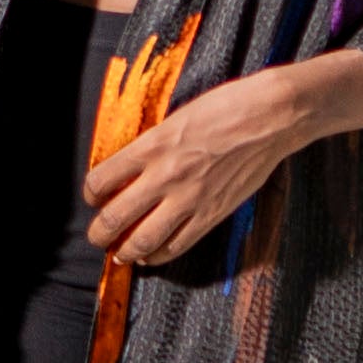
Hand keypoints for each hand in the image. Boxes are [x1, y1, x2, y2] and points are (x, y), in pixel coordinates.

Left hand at [84, 46, 362, 271]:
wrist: (271, 116)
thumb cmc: (226, 107)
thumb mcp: (177, 118)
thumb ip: (152, 145)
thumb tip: (131, 169)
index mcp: (152, 145)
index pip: (101, 179)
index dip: (91, 193)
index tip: (94, 196)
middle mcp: (164, 175)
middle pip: (114, 217)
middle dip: (99, 232)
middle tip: (97, 236)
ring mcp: (189, 198)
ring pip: (143, 240)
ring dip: (124, 251)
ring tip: (120, 254)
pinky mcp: (212, 214)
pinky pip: (177, 245)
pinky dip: (159, 255)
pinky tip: (152, 254)